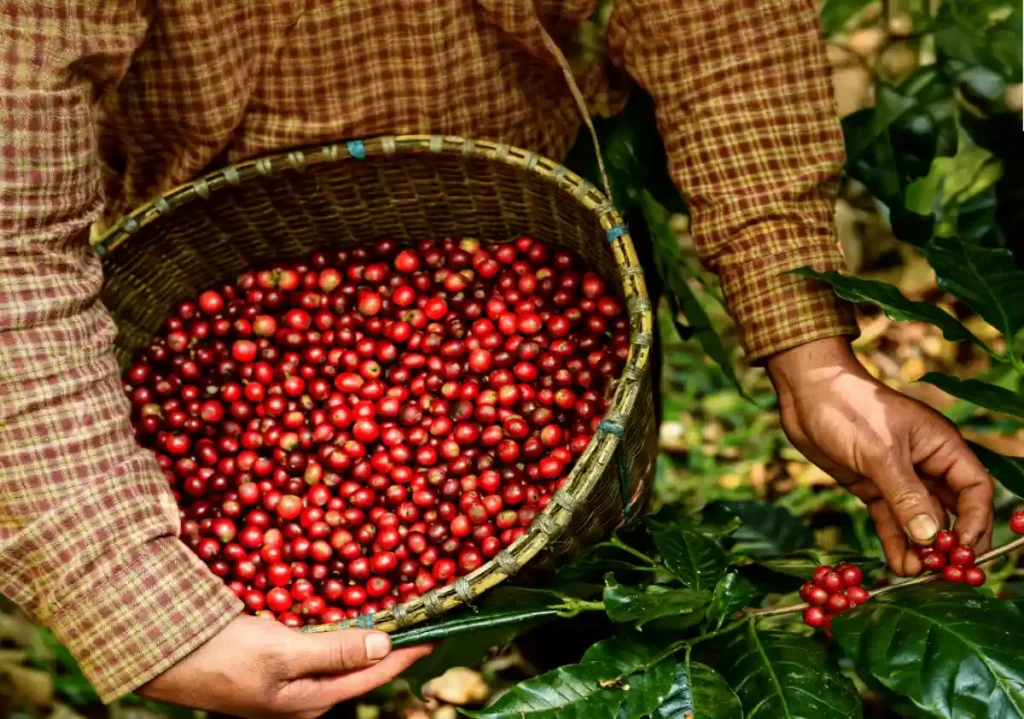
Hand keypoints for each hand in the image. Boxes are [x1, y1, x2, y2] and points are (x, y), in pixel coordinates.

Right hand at [139, 615, 431, 717]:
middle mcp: (304, 695)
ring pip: (339, 654)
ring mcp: (288, 680)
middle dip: (390, 644)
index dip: (406, 653)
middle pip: (359, 668)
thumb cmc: (222, 657)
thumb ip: (335, 651)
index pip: (373, 676)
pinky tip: (346, 611)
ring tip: (394, 612)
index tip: (436, 632)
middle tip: (419, 617)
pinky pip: (317, 644)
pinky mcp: (273, 661)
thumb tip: (384, 645)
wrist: (162, 651)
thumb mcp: (282, 654)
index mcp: (311, 701)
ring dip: (365, 634)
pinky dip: (337, 628)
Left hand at [766, 337, 993, 575]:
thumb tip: (931, 538)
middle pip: (951, 510)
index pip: (974, 489)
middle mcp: (926, 464)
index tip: (963, 551)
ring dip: (919, 548)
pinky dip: (895, 541)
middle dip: (948, 542)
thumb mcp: (880, 453)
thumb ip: (906, 496)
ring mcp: (899, 477)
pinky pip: (891, 520)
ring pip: (919, 520)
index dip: (975, 521)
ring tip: (916, 575)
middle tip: (943, 573)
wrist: (806, 393)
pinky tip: (897, 565)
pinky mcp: (872, 486)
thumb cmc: (850, 409)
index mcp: (941, 446)